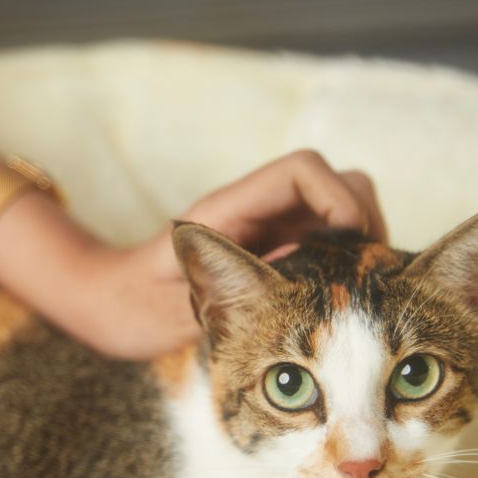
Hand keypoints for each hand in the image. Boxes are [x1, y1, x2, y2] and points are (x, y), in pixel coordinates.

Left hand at [79, 150, 386, 357]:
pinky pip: (326, 241)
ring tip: (364, 292)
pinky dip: (347, 261)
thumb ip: (226, 288)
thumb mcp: (170, 308)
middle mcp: (253, 211)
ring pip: (336, 210)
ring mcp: (266, 229)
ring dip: (360, 242)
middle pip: (333, 183)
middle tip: (370, 278)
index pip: (303, 170)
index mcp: (226, 210)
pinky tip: (344, 300)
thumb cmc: (128, 306)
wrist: (108, 304)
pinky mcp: (272, 251)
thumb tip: (296, 265)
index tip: (353, 246)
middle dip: (362, 220)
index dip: (340, 198)